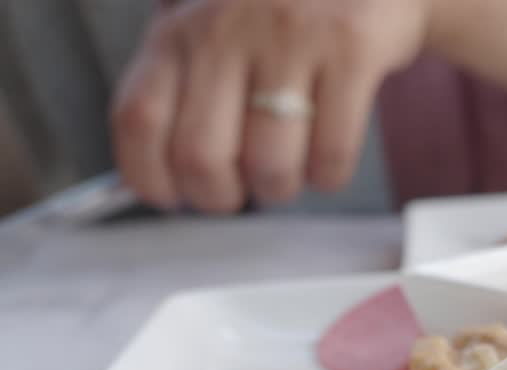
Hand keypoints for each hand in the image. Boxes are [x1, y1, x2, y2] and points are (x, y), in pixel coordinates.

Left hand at [111, 0, 431, 212]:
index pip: (139, 121)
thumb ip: (186, 87)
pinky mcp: (350, 48)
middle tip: (244, 190)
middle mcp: (227, 30)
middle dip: (224, 197)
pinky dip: (329, 174)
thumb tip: (169, 177)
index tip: (177, 196)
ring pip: (269, 164)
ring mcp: (290, 38)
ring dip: (282, 187)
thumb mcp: (216, 31)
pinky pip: (332, 152)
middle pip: (200, 156)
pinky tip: (329, 155)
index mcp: (180, 30)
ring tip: (293, 169)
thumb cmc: (290, 11)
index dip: (154, 179)